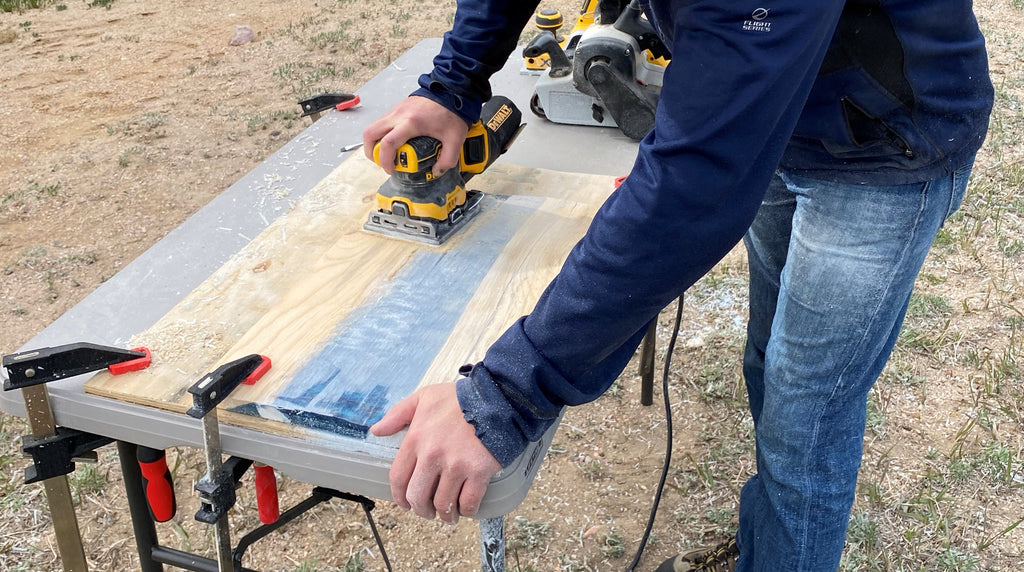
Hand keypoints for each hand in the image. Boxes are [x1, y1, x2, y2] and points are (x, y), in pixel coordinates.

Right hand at [362, 95, 468, 175]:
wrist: (450, 90)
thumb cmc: (451, 111)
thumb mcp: (454, 139)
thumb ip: (447, 159)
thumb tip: (436, 171)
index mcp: (411, 123)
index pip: (387, 143)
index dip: (385, 160)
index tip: (390, 169)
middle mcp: (398, 115)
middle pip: (370, 133)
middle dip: (371, 151)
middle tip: (381, 161)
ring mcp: (395, 110)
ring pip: (373, 127)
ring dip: (374, 142)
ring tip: (386, 154)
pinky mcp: (397, 108)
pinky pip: (380, 123)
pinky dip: (381, 134)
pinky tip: (393, 142)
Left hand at [370, 383, 500, 523]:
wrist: (497, 397)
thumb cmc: (460, 398)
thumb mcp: (424, 397)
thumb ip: (398, 414)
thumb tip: (376, 430)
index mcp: (416, 438)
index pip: (398, 478)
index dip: (399, 497)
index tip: (405, 504)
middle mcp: (433, 455)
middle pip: (417, 496)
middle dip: (421, 510)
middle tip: (428, 512)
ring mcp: (456, 465)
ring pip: (443, 504)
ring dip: (444, 514)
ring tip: (448, 515)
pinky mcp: (479, 471)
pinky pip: (468, 502)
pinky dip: (466, 510)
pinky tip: (465, 508)